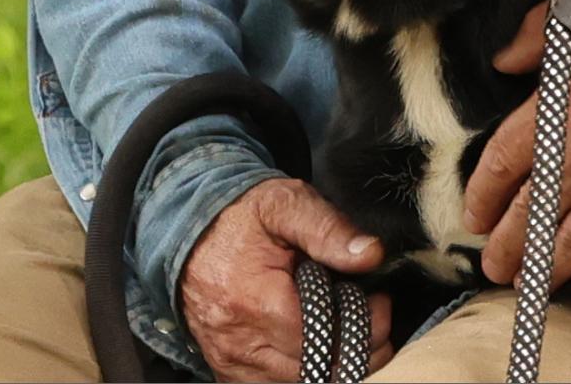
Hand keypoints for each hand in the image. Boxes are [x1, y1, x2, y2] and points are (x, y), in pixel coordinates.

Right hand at [181, 177, 393, 381]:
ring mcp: (231, 362)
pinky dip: (304, 370)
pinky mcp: (228, 370)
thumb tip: (371, 256)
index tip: (380, 300)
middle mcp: (240, 343)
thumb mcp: (286, 204)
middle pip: (317, 370)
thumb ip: (329, 229)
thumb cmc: (242, 216)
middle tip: (373, 314)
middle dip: (357, 345)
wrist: (190, 229)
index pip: (325, 339)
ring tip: (349, 326)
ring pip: (300, 383)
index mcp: (256, 302)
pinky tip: (319, 342)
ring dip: (333, 362)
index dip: (363, 323)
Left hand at [463, 0, 570, 315]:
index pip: (504, 162)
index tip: (473, 214)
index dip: (483, 194)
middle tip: (493, 265)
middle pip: (532, 212)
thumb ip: (535, 32)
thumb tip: (504, 60)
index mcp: (559, 108)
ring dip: (549, 269)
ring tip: (528, 287)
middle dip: (507, 245)